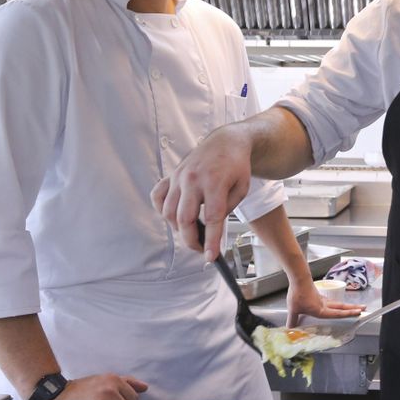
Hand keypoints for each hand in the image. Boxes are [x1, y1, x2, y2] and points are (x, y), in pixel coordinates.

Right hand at [152, 126, 252, 258]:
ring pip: (169, 212)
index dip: (211, 241)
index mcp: (214, 181)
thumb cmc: (235, 165)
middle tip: (202, 249)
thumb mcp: (241, 189)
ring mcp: (178, 176)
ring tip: (192, 233)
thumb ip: (227, 210)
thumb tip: (212, 231)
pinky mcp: (171, 176)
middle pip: (185, 219)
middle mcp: (192, 179)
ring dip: (178, 229)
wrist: (226, 142)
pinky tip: (174, 217)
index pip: (211, 218)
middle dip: (192, 241)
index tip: (211, 257)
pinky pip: (158, 197)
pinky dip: (162, 211)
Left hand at [286, 279, 364, 327]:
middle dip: (353, 309)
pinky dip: (336, 304)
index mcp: (320, 310)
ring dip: (347, 306)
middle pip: (342, 307)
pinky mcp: (319, 294)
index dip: (348, 314)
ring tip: (355, 307)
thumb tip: (290, 328)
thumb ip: (292, 319)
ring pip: (338, 303)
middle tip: (363, 309)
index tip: (358, 313)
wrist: (299, 278)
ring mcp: (322, 299)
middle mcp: (324, 304)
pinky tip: (335, 305)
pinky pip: (330, 301)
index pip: (337, 313)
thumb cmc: (298, 294)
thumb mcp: (294, 309)